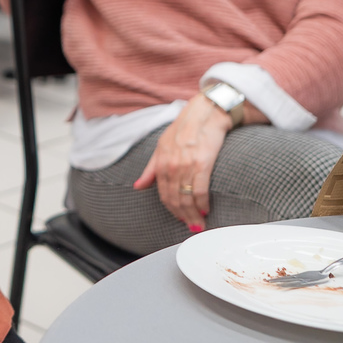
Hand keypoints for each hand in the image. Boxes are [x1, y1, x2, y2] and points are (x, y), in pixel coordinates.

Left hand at [132, 94, 234, 230]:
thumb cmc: (182, 130)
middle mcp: (171, 167)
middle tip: (191, 228)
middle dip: (183, 217)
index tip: (179, 219)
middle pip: (175, 200)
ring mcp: (186, 166)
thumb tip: (137, 186)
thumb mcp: (161, 148)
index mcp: (160, 164)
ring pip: (187, 198)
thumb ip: (150, 170)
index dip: (171, 210)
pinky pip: (200, 190)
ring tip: (199, 224)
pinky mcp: (202, 164)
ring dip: (193, 215)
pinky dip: (202, 203)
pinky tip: (205, 210)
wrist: (204, 114)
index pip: (163, 195)